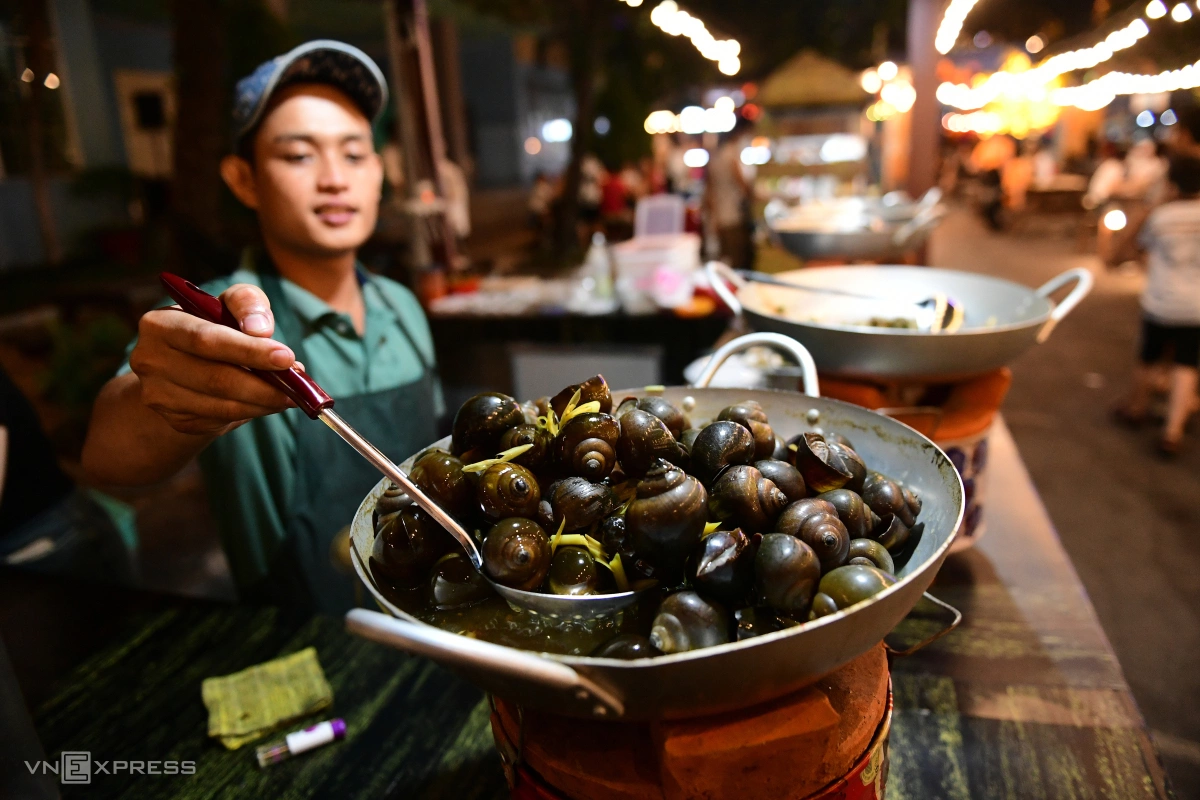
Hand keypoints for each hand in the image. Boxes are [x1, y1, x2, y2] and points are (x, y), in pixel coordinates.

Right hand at [129, 283, 296, 435]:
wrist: (184, 367)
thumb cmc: (214, 327)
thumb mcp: (228, 304)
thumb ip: (247, 303)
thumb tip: (260, 329)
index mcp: (160, 324)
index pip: (206, 339)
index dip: (248, 350)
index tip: (286, 357)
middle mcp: (150, 360)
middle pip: (215, 378)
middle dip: (262, 384)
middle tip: (297, 386)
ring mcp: (158, 394)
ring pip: (220, 404)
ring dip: (262, 402)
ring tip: (289, 396)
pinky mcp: (175, 419)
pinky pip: (220, 419)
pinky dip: (250, 412)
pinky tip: (267, 403)